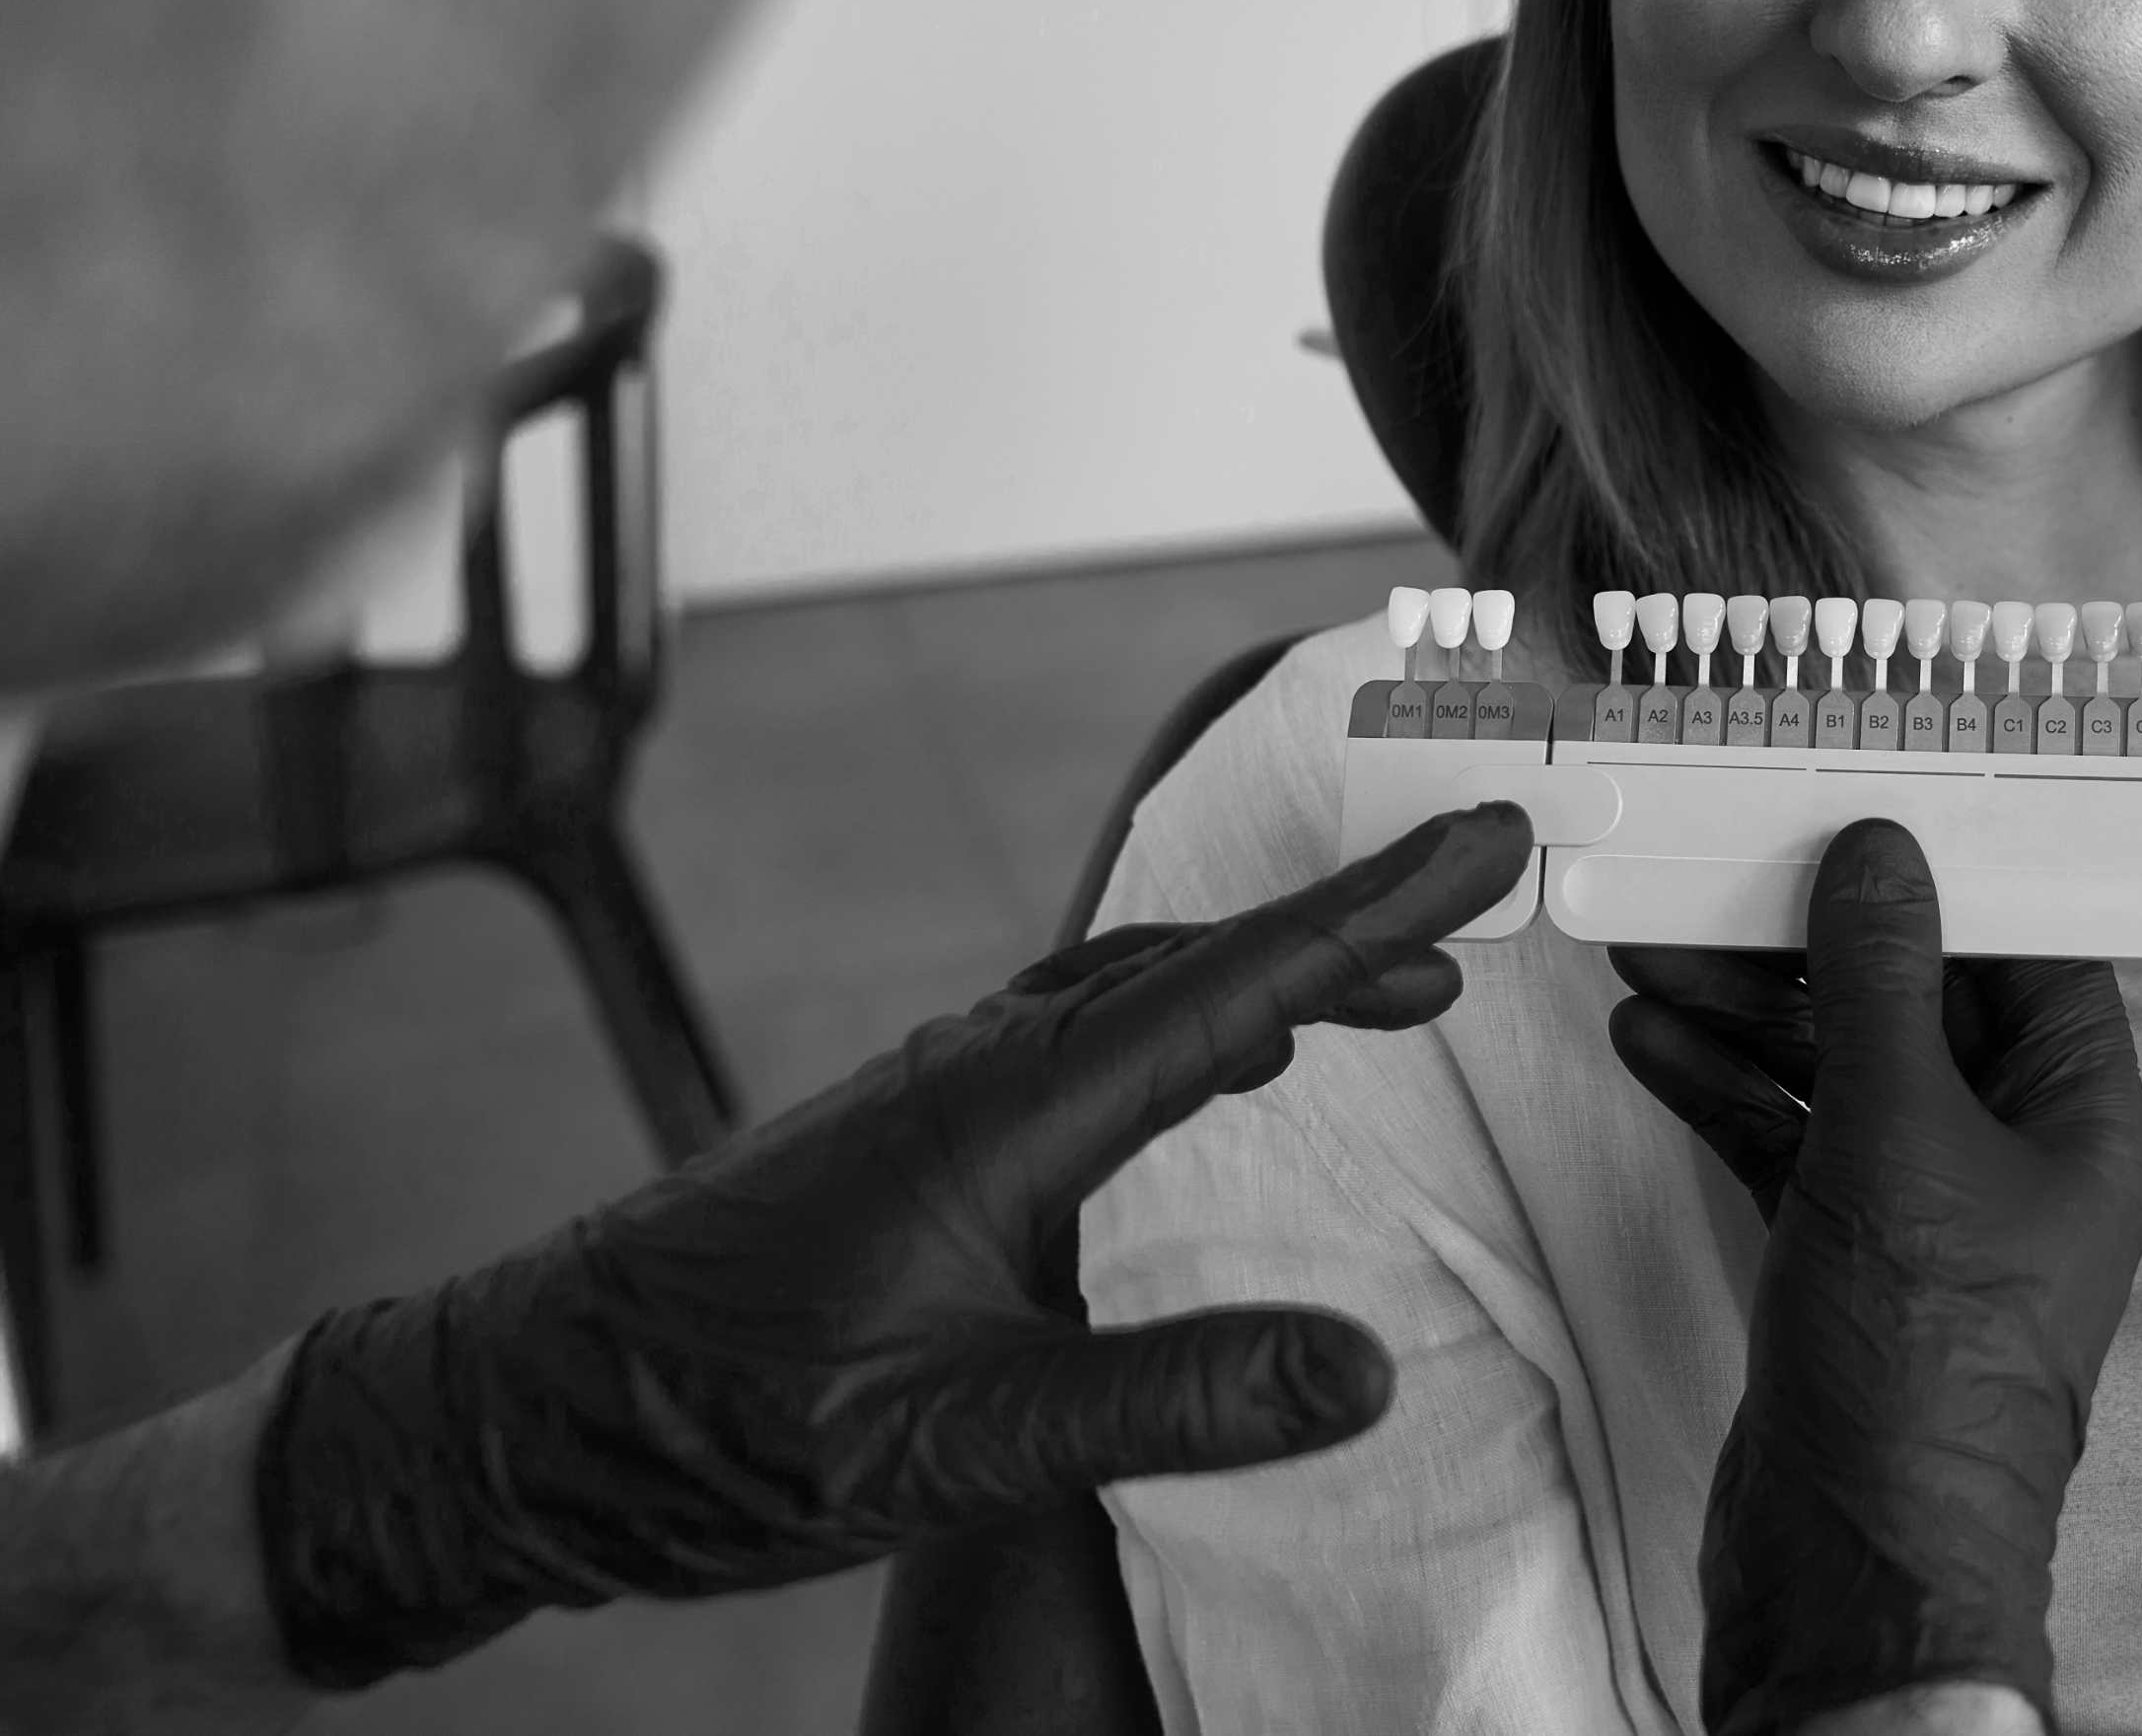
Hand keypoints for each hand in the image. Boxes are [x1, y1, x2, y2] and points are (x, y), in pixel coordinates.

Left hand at [249, 800, 1532, 1688]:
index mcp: (1010, 1113)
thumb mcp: (962, 1443)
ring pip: (1137, 987)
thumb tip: (1365, 1371)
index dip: (1378, 913)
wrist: (508, 1419)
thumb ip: (1171, 1401)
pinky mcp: (906, 1131)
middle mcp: (978, 1070)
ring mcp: (935, 1091)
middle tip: (1475, 915)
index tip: (1492, 841)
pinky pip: (1079, 1028)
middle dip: (1347, 929)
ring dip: (1268, 974)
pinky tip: (1206, 1063)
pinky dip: (1182, 1014)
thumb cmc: (711, 1429)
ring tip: (1379, 990)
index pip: (1238, 983)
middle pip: (1200, 959)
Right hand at [1608, 820, 2141, 1735]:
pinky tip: (1651, 1040)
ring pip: (1841, 1073)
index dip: (1950, 884)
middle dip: (1815, 946)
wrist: (1856, 1567)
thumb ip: (1882, 987)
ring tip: (1651, 951)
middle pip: (1922, 1007)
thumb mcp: (1902, 1138)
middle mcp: (2017, 1166)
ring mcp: (1927, 1220)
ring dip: (1749, 1012)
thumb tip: (1882, 861)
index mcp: (2084, 1126)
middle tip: (1718, 881)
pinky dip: (1723, 1092)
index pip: (2034, 958)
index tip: (1862, 818)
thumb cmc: (1922, 1374)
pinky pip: (1790, 1143)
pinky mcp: (1847, 1264)